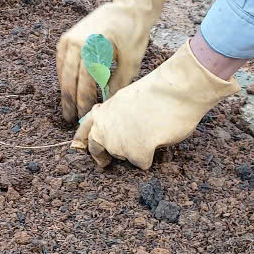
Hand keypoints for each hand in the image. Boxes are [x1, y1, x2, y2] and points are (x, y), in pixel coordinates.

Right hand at [56, 0, 179, 122]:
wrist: (128, 7)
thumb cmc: (133, 34)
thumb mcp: (131, 61)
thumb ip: (118, 83)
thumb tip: (107, 104)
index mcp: (94, 49)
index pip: (85, 83)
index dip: (83, 102)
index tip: (83, 116)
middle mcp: (77, 43)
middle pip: (70, 79)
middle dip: (70, 100)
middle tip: (69, 118)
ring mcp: (70, 38)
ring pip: (63, 71)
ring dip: (65, 89)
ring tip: (67, 106)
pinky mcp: (68, 36)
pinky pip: (62, 61)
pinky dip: (64, 75)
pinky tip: (67, 87)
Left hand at [71, 41, 239, 168]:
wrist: (176, 89)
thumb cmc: (158, 92)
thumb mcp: (127, 99)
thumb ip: (117, 115)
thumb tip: (118, 129)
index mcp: (103, 112)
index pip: (84, 131)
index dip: (82, 142)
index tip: (78, 149)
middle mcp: (105, 128)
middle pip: (99, 151)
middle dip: (105, 156)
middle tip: (107, 161)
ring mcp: (118, 143)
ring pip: (124, 157)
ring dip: (134, 151)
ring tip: (149, 133)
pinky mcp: (136, 153)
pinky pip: (142, 164)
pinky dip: (152, 156)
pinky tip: (158, 140)